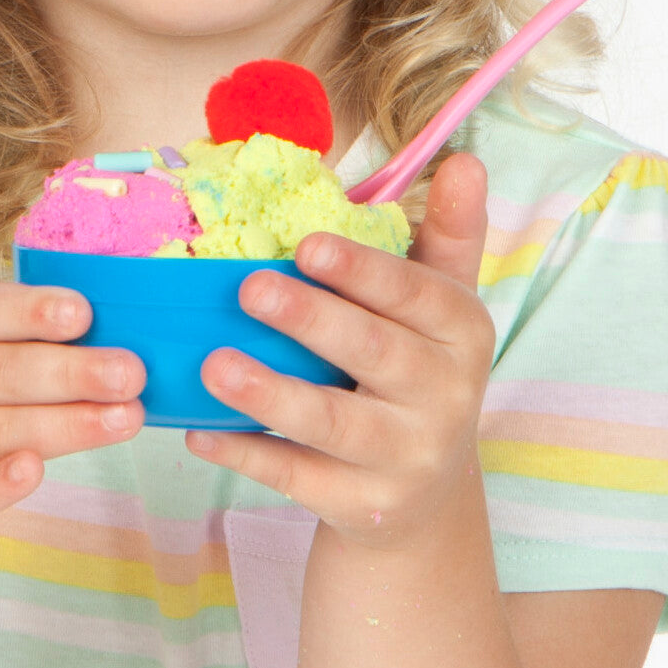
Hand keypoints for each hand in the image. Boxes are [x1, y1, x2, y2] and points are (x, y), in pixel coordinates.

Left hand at [184, 152, 494, 547]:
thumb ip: (449, 231)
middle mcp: (444, 398)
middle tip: (249, 289)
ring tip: (213, 364)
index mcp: (462, 334)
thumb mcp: (444, 302)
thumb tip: (467, 161)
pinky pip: (298, 478)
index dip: (363, 271)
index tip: (308, 244)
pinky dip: (248, 453)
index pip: (416, 296)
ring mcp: (404, 458)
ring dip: (270, 392)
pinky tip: (201, 428)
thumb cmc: (420, 365)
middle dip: (311, 319)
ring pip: (333, 423)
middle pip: (374, 353)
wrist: (426, 495)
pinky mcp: (361, 506)